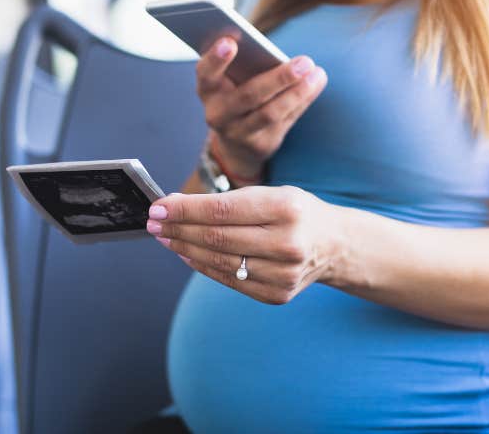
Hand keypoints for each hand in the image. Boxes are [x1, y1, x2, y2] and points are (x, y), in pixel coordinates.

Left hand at [146, 186, 341, 304]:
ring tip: (166, 237)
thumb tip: (175, 207)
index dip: (184, 210)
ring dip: (185, 249)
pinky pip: (229, 281)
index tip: (159, 207)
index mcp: (286, 209)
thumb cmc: (295, 213)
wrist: (334, 245)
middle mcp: (287, 243)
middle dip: (178, 229)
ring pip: (219, 262)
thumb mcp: (273, 193)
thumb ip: (229, 201)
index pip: (222, 209)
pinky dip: (203, 267)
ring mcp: (283, 274)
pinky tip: (187, 254)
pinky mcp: (277, 295)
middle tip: (154, 222)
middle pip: (217, 238)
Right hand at [196, 36, 327, 179]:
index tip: (231, 42)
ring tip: (317, 74)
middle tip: (305, 61)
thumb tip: (282, 53)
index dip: (216, 59)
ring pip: (270, 113)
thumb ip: (248, 65)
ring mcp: (237, 133)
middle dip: (279, 78)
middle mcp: (218, 113)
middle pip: (249, 95)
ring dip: (297, 92)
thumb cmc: (237, 94)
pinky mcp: (259, 146)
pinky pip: (285, 121)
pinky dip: (302, 100)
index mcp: (208, 89)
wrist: (235, 142)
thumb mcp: (233, 80)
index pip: (206, 73)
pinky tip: (316, 84)